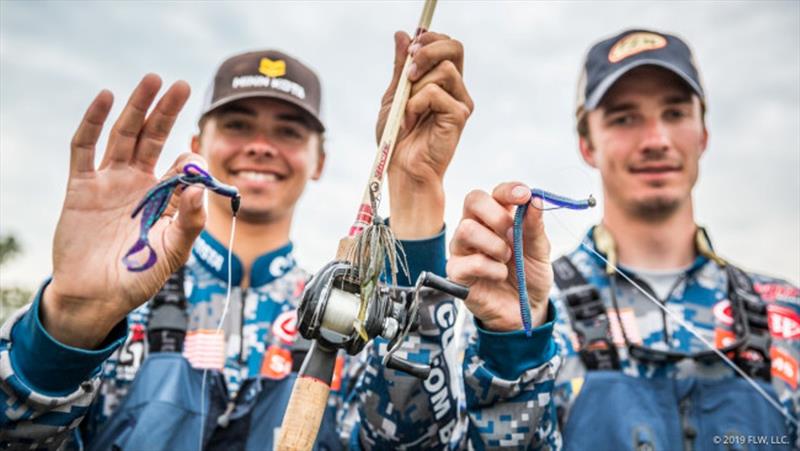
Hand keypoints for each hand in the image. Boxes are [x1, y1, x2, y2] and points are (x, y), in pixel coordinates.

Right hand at [41, 74, 205, 347]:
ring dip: (137, 108)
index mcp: (165, 199)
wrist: (95, 296)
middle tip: (182, 85)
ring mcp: (110, 182)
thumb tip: (200, 186)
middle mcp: (139, 184)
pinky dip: (93, 122)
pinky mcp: (81, 186)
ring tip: (152, 80)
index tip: (195, 162)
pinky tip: (105, 98)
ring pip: (125, 135)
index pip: (182, 167)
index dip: (191, 159)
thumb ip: (191, 221)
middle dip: (167, 112)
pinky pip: (85, 148)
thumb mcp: (174, 252)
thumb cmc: (139, 276)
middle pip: (154, 138)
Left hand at [379, 31, 473, 237]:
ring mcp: (461, 102)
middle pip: (455, 47)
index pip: (448, 45)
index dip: (430, 38)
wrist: (402, 169)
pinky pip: (435, 92)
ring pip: (443, 69)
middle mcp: (457, 89)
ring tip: (407, 109)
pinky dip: (416, 103)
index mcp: (443, 82)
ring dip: (416, 85)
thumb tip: (402, 35)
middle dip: (428, 50)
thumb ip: (400, 67)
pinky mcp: (459, 116)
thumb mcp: (394, 96)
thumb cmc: (398, 138)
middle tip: (408, 69)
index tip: (409, 49)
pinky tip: (410, 120)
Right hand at [447, 182, 552, 331]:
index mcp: (497, 217)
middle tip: (513, 235)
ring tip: (507, 259)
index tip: (524, 195)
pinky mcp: (457, 271)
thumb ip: (535, 226)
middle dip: (497, 215)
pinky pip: (470, 262)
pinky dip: (493, 269)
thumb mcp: (540, 251)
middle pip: (473, 200)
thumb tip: (537, 200)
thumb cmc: (529, 276)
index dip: (508, 190)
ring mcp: (463, 249)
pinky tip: (500, 276)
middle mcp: (476, 227)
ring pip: (466, 229)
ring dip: (495, 245)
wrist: (525, 311)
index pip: (495, 193)